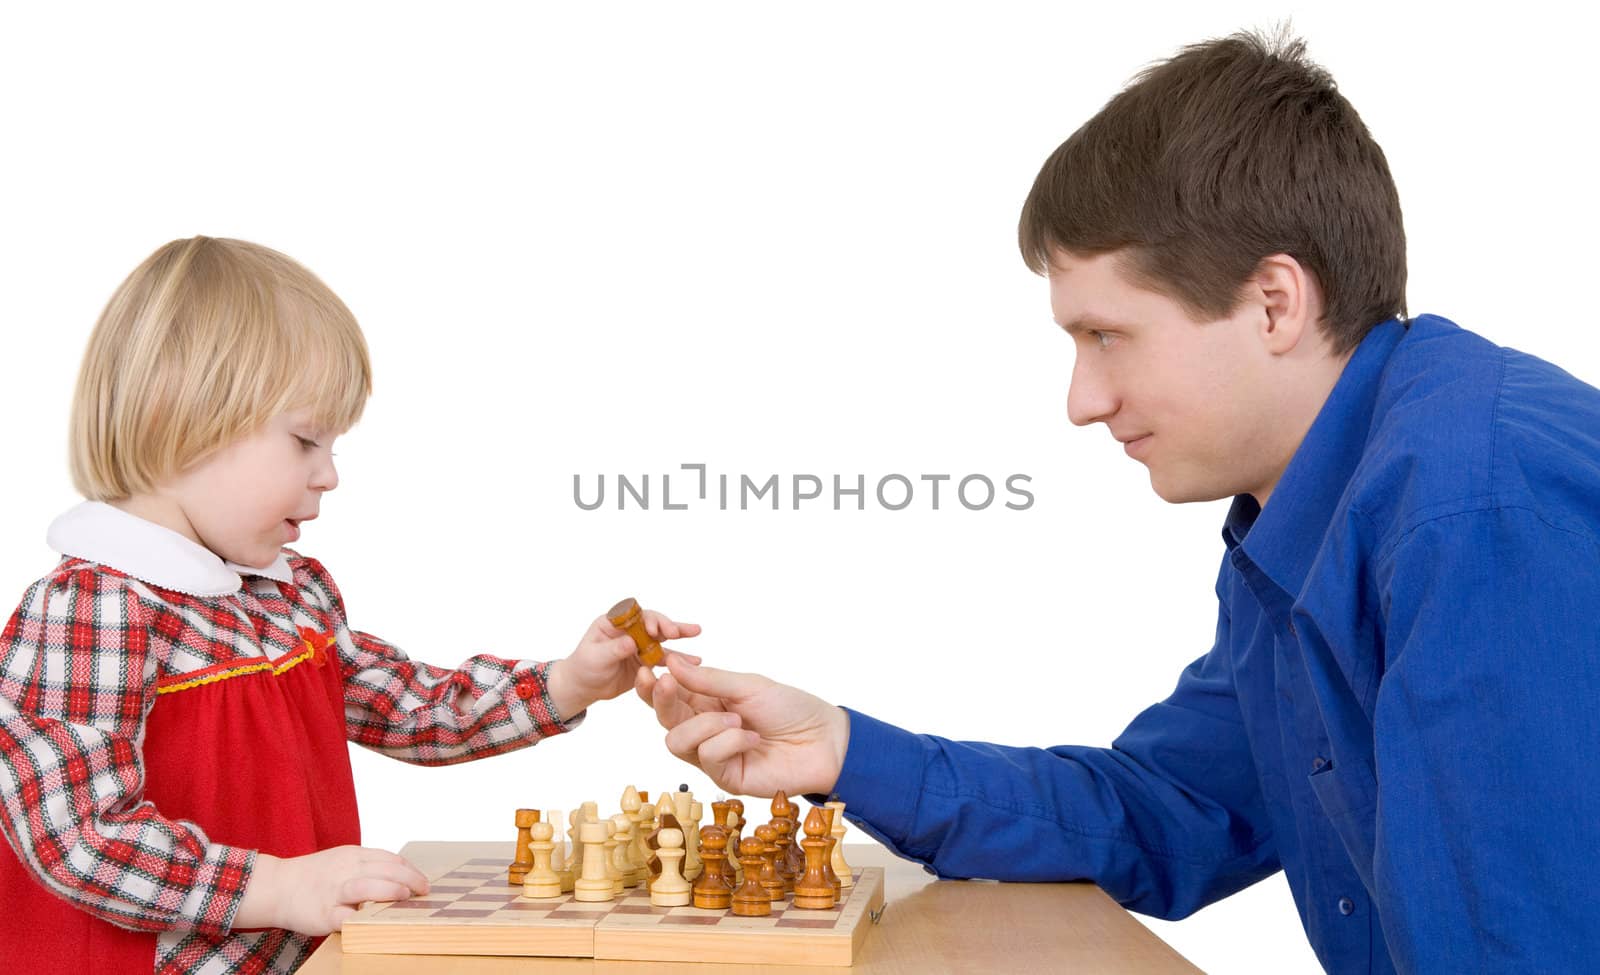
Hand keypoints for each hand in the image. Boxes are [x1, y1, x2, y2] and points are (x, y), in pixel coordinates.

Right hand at [233, 846, 428, 934]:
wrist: (277, 886)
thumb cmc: (315, 876)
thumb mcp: (343, 860)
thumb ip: (368, 865)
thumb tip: (402, 876)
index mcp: (353, 855)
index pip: (390, 858)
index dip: (410, 869)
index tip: (423, 880)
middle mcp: (346, 870)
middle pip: (384, 869)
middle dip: (410, 879)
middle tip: (424, 890)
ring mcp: (334, 892)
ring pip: (366, 887)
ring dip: (390, 891)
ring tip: (405, 896)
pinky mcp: (324, 914)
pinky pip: (345, 917)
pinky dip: (361, 918)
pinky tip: (376, 920)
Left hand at [545, 608, 701, 718]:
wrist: (583, 687)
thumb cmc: (583, 667)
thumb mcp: (594, 657)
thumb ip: (613, 649)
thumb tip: (631, 642)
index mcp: (615, 622)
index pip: (636, 615)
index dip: (649, 620)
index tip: (657, 631)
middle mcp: (631, 630)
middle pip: (654, 623)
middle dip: (669, 625)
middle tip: (683, 631)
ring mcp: (640, 645)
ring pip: (663, 639)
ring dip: (680, 636)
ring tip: (697, 631)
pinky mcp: (646, 661)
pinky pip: (664, 659)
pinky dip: (678, 660)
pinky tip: (694, 660)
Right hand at [635, 656, 849, 797]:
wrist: (823, 740)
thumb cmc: (790, 708)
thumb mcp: (748, 685)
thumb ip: (708, 679)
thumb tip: (670, 662)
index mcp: (708, 702)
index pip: (669, 694)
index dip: (652, 684)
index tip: (647, 668)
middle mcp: (705, 730)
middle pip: (665, 719)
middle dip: (662, 700)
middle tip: (666, 683)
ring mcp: (713, 756)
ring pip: (677, 741)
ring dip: (704, 725)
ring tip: (736, 719)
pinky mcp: (725, 777)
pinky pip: (708, 757)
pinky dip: (729, 742)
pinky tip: (752, 737)